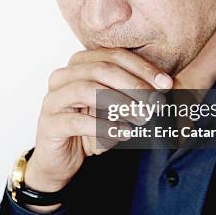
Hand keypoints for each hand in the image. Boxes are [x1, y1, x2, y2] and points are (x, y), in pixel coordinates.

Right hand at [24, 47, 172, 211]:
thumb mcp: (114, 106)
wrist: (60, 159)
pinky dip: (104, 127)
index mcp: (79, 64)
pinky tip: (124, 133)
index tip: (166, 84)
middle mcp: (63, 76)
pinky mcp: (49, 123)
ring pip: (88, 90)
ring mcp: (53, 98)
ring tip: (142, 117)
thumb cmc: (91, 126)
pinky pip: (77, 121)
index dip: (143, 68)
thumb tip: (166, 88)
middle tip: (156, 101)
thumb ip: (133, 94)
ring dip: (120, 103)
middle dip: (134, 84)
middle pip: (102, 68)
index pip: (114, 55)